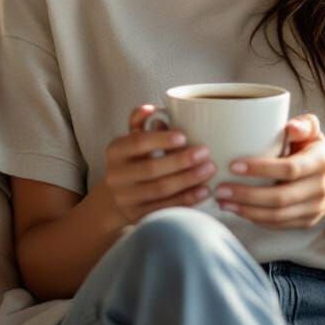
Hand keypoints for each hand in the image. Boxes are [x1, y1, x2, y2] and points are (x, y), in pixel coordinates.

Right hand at [101, 105, 217, 224]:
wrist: (114, 198)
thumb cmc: (132, 160)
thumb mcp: (130, 139)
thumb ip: (140, 121)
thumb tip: (151, 109)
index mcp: (115, 151)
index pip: (137, 142)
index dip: (160, 139)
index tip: (183, 136)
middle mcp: (116, 175)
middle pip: (151, 169)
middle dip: (181, 161)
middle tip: (205, 152)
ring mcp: (126, 198)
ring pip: (160, 190)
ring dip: (188, 180)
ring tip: (209, 169)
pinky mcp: (137, 216)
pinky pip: (165, 208)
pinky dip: (186, 199)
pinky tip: (204, 190)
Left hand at [214, 113, 324, 228]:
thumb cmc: (317, 151)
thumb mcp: (315, 133)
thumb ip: (304, 124)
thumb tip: (289, 126)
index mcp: (320, 162)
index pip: (289, 169)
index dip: (261, 169)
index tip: (233, 165)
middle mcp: (320, 188)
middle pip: (280, 198)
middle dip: (246, 195)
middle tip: (220, 189)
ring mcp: (314, 208)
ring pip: (277, 216)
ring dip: (246, 211)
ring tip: (222, 201)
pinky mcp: (307, 222)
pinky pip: (278, 224)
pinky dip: (256, 219)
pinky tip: (237, 210)